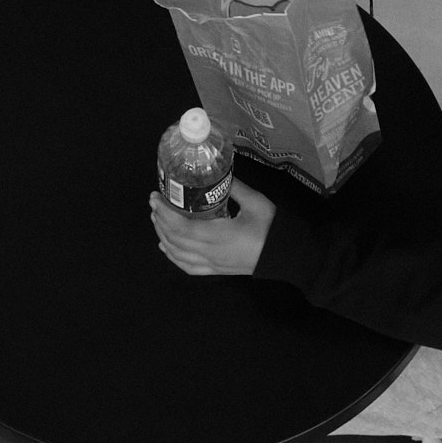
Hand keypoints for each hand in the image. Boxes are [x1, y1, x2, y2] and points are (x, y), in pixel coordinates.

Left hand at [149, 178, 274, 275]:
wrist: (286, 256)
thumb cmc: (272, 229)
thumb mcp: (256, 202)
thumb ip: (234, 187)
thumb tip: (217, 172)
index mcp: (218, 236)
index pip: (181, 227)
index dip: (164, 212)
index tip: (156, 197)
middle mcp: (210, 253)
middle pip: (174, 239)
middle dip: (160, 221)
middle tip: (155, 203)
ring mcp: (212, 264)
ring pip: (178, 254)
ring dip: (163, 237)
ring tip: (157, 220)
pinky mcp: (216, 270)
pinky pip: (188, 267)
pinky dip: (173, 257)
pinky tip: (166, 248)